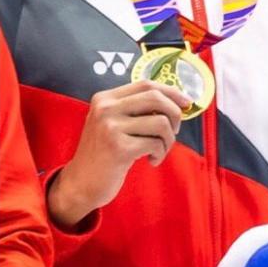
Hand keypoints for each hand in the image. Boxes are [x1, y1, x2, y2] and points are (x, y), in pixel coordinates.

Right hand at [47, 80, 189, 228]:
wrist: (81, 182)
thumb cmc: (103, 153)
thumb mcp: (110, 123)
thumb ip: (134, 109)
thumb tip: (177, 101)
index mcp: (104, 98)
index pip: (145, 84)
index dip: (171, 91)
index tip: (186, 103)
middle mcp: (105, 108)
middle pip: (156, 98)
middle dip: (175, 114)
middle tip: (173, 131)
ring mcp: (110, 127)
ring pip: (161, 122)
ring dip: (168, 140)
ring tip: (158, 151)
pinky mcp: (119, 148)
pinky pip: (156, 144)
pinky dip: (160, 154)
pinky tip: (150, 161)